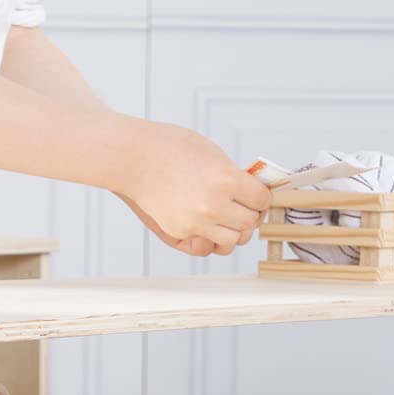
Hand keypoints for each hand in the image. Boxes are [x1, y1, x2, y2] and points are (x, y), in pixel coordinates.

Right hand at [122, 122, 271, 255]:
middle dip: (249, 214)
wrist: (132, 157)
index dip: (260, 197)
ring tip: (225, 218)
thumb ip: (233, 175)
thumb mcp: (212, 153)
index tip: (256, 195)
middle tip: (242, 206)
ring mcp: (196, 222)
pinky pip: (207, 247)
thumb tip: (250, 191)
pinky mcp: (179, 231)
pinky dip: (211, 239)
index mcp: (227, 180)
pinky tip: (208, 224)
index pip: (262, 200)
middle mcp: (214, 206)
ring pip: (232, 241)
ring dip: (232, 231)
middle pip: (250, 224)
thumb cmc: (168, 147)